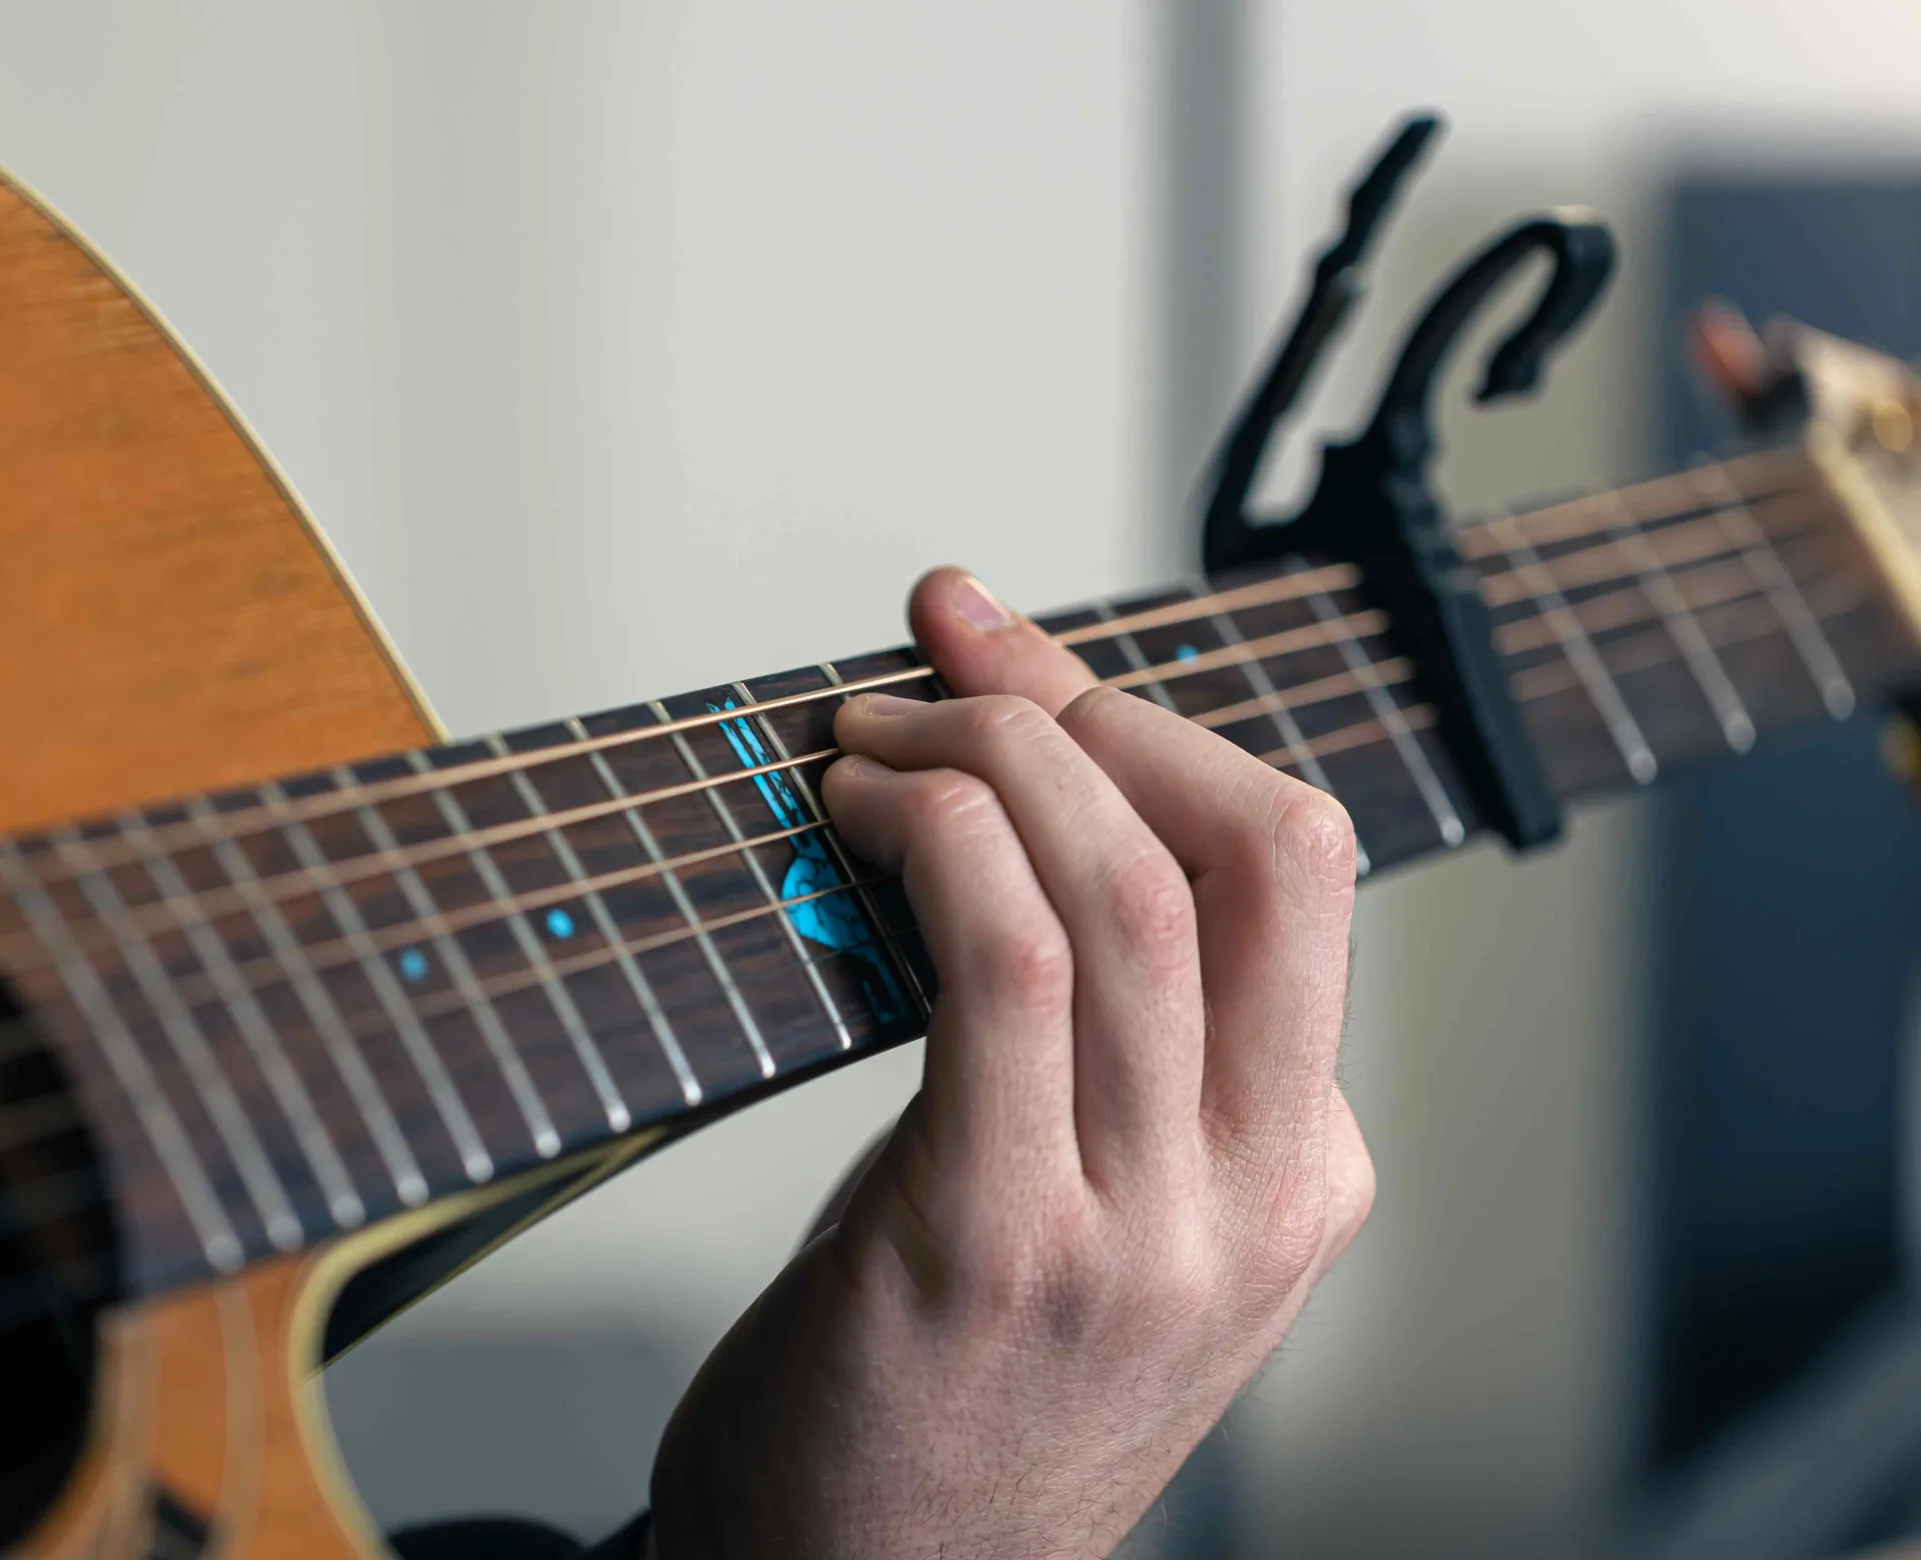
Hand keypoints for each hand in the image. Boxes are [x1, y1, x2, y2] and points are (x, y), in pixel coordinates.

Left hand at [650, 568, 1371, 1558]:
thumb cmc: (952, 1393)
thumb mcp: (1096, 1218)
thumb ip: (1104, 1046)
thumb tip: (1001, 799)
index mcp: (1304, 1177)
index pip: (1294, 868)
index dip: (1147, 716)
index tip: (1016, 646)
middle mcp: (1255, 1203)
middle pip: (1258, 847)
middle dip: (1083, 703)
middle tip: (940, 662)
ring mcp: (1142, 1236)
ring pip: (1122, 891)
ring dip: (979, 754)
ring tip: (863, 736)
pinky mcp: (994, 1250)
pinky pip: (1001, 970)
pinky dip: (929, 843)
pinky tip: (852, 815)